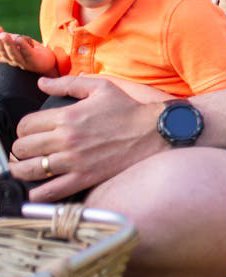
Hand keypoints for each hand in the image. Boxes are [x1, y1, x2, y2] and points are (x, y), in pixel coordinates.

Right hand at [0, 32, 56, 74]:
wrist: (49, 63)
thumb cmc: (32, 51)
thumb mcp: (20, 43)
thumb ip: (11, 38)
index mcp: (8, 57)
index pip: (0, 51)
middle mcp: (14, 61)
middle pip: (5, 53)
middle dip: (0, 44)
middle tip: (0, 35)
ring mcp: (24, 63)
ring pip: (14, 54)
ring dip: (9, 45)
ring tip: (5, 35)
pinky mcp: (34, 61)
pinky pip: (27, 53)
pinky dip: (23, 46)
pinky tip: (20, 40)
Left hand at [8, 75, 163, 201]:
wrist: (154, 132)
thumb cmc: (128, 109)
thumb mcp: (100, 87)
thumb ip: (68, 83)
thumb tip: (42, 83)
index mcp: (67, 117)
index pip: (25, 126)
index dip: (24, 129)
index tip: (31, 132)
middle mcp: (67, 140)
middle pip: (22, 148)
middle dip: (21, 148)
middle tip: (29, 149)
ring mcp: (75, 161)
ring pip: (30, 170)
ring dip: (23, 169)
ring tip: (28, 167)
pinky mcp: (85, 178)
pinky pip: (50, 191)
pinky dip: (38, 193)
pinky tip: (39, 189)